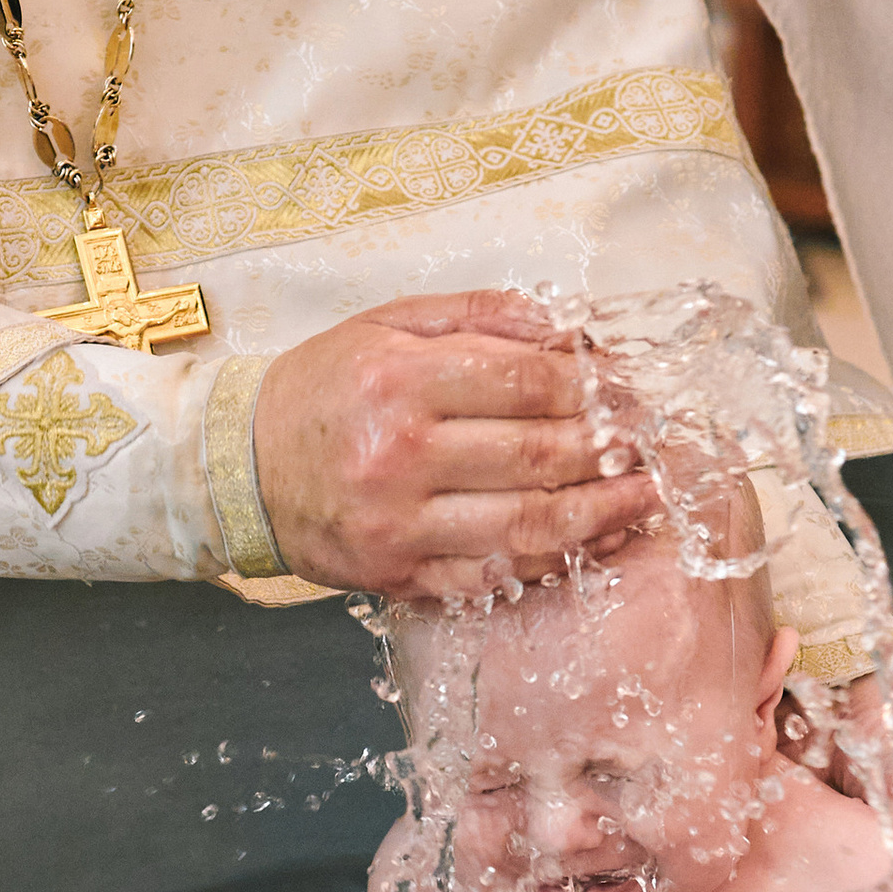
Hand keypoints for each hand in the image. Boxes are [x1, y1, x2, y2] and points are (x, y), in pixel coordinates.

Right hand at [252, 295, 652, 600]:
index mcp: (401, 383)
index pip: (528, 384)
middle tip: (654, 441)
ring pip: (528, 524)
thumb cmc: (324, 387)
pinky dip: (553, 562)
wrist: (238, 466)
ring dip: (603, 512)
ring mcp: (400, 525)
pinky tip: (596, 543)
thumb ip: (483, 316)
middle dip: (612, 449)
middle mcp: (401, 456)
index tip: (633, 388)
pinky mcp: (398, 575)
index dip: (596, 387)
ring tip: (648, 496)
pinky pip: (492, 575)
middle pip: (539, 456)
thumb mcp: (390, 324)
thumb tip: (572, 327)